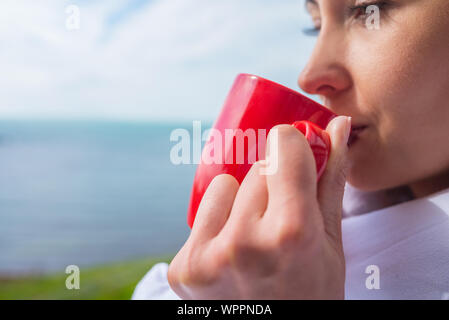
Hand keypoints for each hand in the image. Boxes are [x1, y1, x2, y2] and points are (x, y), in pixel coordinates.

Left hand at [168, 116, 351, 298]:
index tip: (296, 159)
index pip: (283, 146)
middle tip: (281, 221)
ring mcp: (207, 257)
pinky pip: (203, 212)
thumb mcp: (332, 243)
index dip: (293, 149)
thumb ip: (331, 181)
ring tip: (255, 239)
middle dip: (273, 185)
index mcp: (291, 233)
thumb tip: (336, 127)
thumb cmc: (311, 293)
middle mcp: (244, 243)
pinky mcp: (182, 267)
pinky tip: (232, 253)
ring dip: (241, 202)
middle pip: (257, 169)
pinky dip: (218, 223)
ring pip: (226, 186)